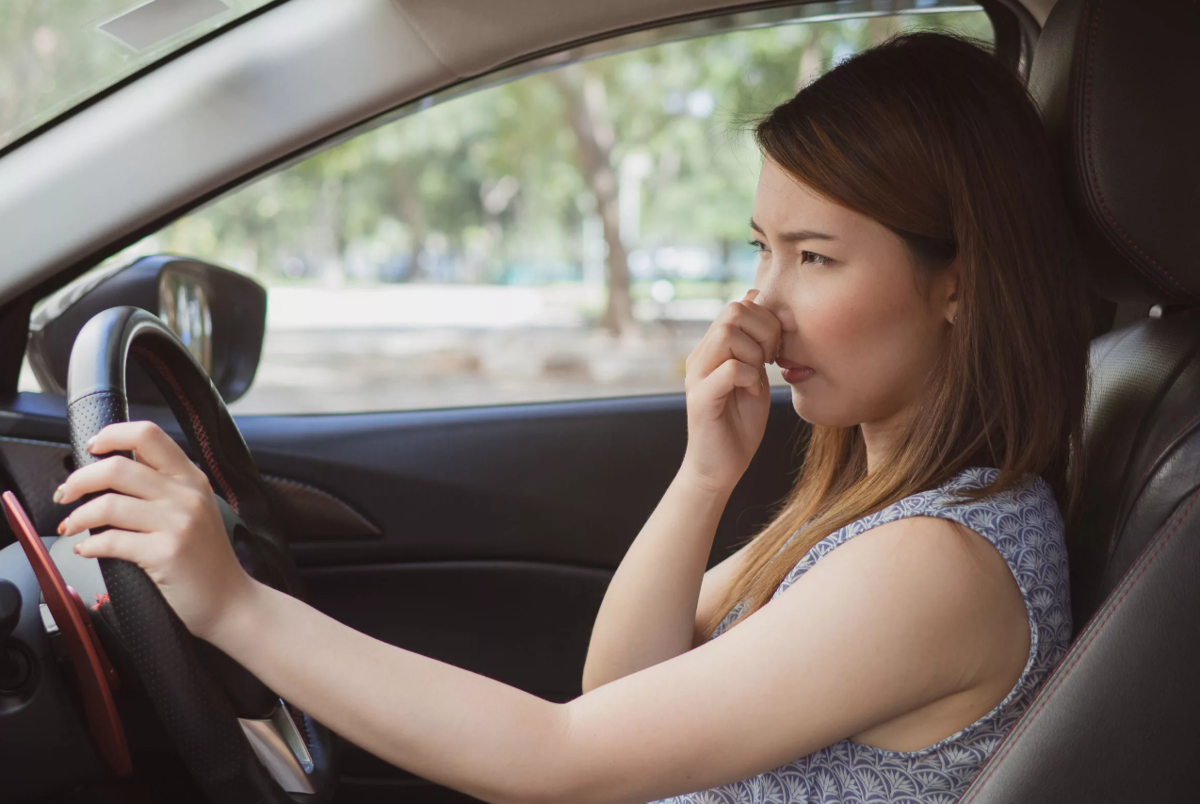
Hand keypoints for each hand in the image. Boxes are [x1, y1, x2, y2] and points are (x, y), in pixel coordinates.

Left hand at [54, 421, 256, 641]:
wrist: (231, 600)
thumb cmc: (206, 559)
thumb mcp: (195, 510)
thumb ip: (164, 488)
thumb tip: (113, 472)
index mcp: (192, 478)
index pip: (148, 435)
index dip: (111, 435)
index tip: (91, 448)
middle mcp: (186, 495)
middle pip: (117, 468)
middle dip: (80, 479)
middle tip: (66, 494)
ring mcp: (178, 523)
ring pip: (108, 504)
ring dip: (77, 516)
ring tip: (69, 526)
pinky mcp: (166, 553)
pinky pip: (111, 541)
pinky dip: (89, 546)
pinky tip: (86, 550)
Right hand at [680, 289, 781, 492]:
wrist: (720, 468)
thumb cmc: (739, 423)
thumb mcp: (754, 375)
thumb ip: (756, 345)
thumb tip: (759, 303)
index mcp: (712, 348)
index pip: (739, 306)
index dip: (766, 321)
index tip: (775, 350)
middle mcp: (700, 356)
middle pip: (733, 312)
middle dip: (764, 332)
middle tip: (770, 360)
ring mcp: (697, 376)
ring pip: (729, 334)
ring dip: (755, 353)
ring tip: (760, 376)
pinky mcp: (700, 398)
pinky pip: (730, 368)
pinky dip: (750, 377)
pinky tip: (753, 393)